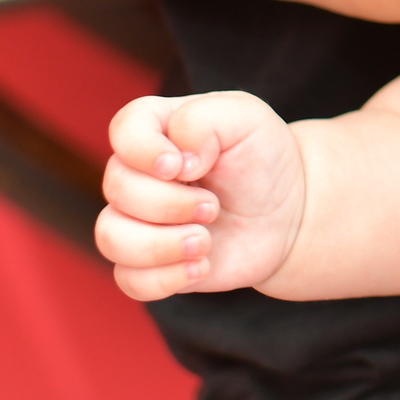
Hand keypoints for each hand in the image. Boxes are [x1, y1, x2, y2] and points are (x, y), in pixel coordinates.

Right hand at [96, 92, 304, 300]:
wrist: (288, 212)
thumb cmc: (263, 158)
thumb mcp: (248, 119)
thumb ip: (204, 119)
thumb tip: (174, 160)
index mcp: (159, 128)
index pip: (124, 129)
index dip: (144, 150)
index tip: (182, 167)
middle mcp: (138, 173)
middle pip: (117, 188)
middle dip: (170, 204)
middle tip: (213, 207)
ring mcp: (137, 219)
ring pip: (111, 238)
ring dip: (161, 245)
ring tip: (205, 243)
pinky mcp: (147, 262)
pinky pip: (127, 279)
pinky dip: (165, 278)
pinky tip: (201, 267)